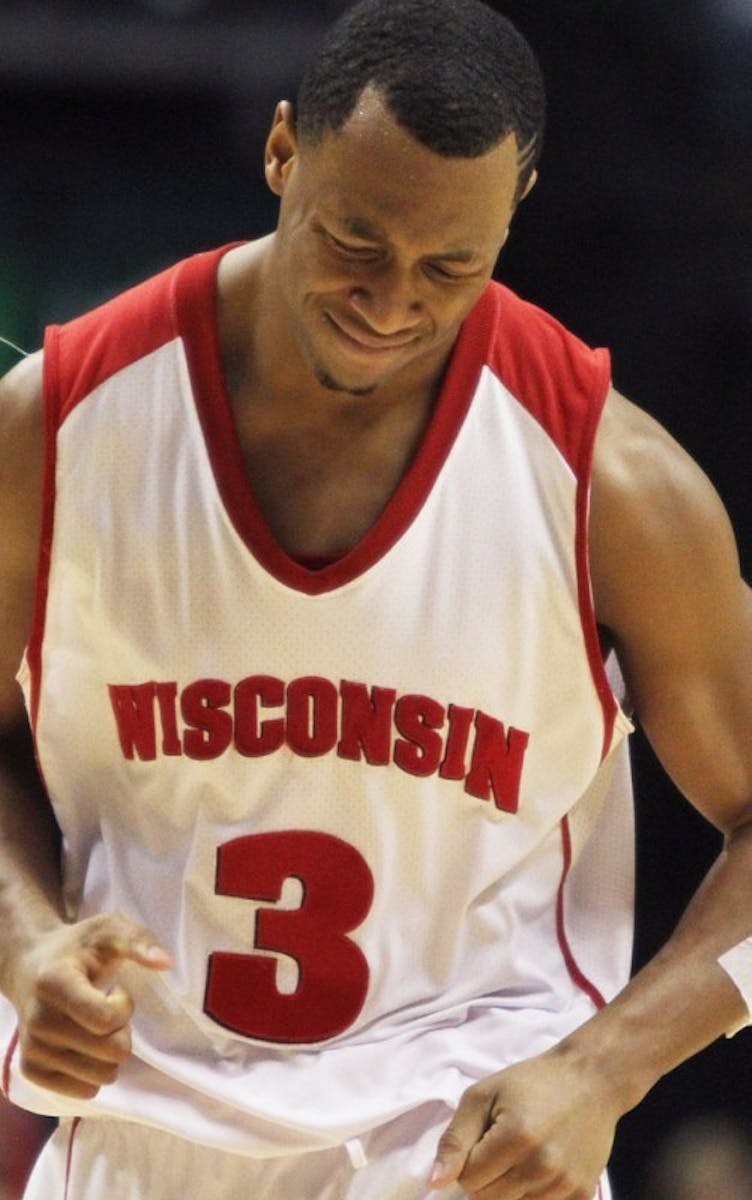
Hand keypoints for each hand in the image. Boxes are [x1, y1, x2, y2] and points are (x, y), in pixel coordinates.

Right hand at [10, 911, 170, 1099]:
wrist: (30, 968)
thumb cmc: (78, 948)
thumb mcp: (108, 930)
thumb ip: (137, 941)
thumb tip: (165, 963)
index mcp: (54, 983)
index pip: (106, 1019)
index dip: (124, 1006)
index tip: (115, 989)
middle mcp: (38, 1021)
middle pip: (111, 1052)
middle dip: (121, 1031)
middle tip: (106, 1008)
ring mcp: (32, 1050)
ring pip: (101, 1077)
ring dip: (109, 1053)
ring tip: (92, 1025)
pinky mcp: (31, 1072)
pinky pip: (84, 1091)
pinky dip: (93, 1071)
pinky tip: (82, 1043)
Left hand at [429, 1047, 618, 1198]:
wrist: (590, 1081)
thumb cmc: (532, 1083)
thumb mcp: (484, 1095)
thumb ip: (455, 1139)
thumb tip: (435, 1182)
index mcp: (515, 1137)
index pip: (468, 1180)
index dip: (468, 1161)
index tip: (483, 1139)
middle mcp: (541, 1166)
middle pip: (488, 1199)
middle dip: (486, 1176)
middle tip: (502, 1145)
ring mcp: (564, 1184)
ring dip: (510, 1187)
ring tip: (524, 1153)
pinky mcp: (581, 1195)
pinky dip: (534, 1193)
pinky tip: (542, 1166)